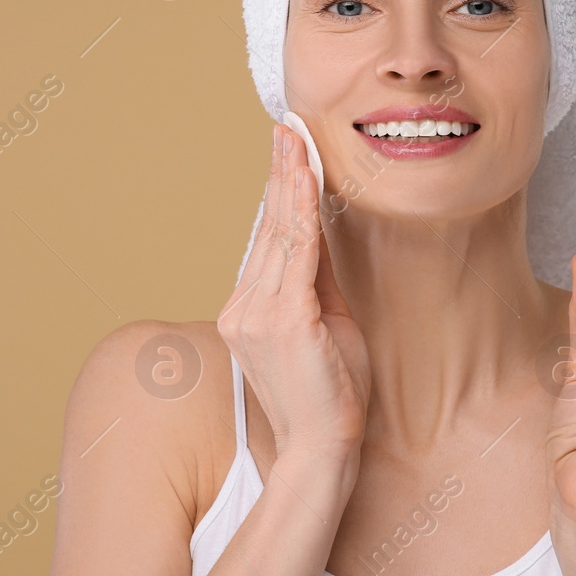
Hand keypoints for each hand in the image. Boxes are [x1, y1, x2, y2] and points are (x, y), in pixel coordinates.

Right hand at [217, 123, 370, 461]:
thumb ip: (318, 280)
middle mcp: (244, 308)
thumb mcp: (327, 324)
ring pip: (281, 234)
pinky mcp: (282, 319)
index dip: (279, 193)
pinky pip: (297, 253)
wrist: (324, 448)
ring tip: (296, 141)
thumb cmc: (331, 393)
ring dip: (291, 182)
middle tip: (287, 128)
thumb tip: (322, 233)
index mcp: (248, 312)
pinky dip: (303, 212)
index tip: (285, 152)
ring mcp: (257, 314)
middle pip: (270, 229)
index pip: (269, 241)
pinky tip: (306, 181)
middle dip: (281, 174)